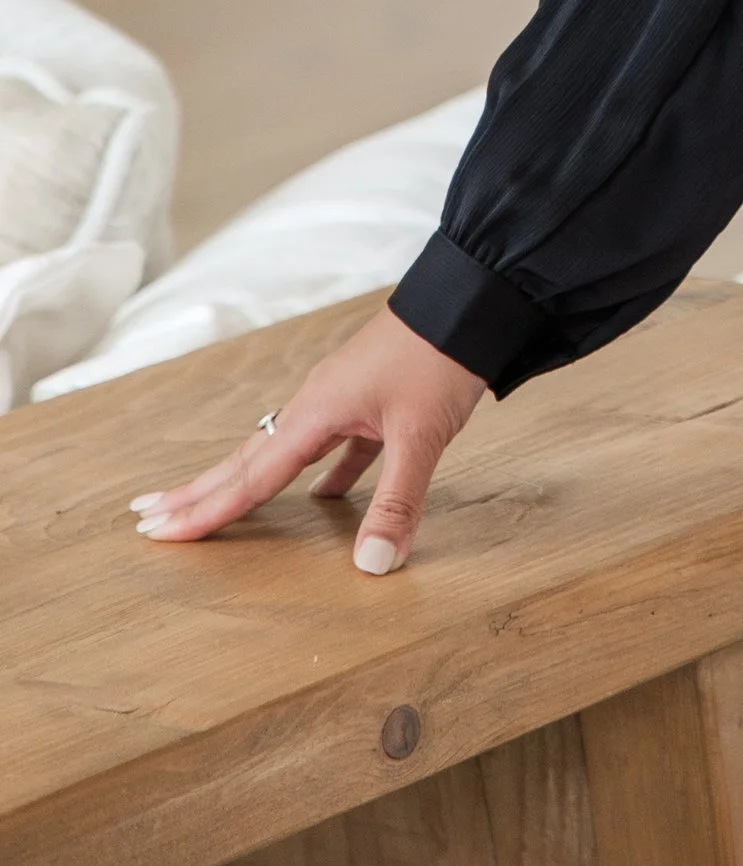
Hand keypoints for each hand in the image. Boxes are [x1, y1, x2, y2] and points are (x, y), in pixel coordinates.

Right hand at [131, 305, 487, 575]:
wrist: (474, 299)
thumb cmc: (441, 357)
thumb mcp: (421, 436)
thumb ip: (396, 503)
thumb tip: (371, 567)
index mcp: (316, 411)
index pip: (250, 476)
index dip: (206, 510)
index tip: (158, 531)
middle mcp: (317, 402)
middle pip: (246, 459)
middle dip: (198, 491)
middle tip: (146, 516)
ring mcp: (342, 397)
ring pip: (283, 451)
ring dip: (248, 480)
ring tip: (214, 505)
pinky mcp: (371, 397)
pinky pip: (333, 445)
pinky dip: (323, 474)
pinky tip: (327, 499)